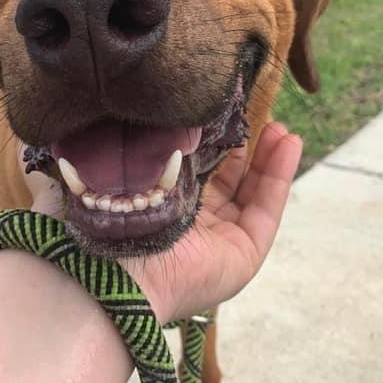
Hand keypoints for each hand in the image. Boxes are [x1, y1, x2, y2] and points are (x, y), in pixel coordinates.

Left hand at [21, 122, 301, 323]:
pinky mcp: (242, 256)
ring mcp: (217, 244)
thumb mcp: (97, 174)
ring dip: (269, 157)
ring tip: (280, 125)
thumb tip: (96, 120)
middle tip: (256, 113)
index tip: (219, 111)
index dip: (209, 142)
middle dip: (245, 147)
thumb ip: (106, 151)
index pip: (190, 172)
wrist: (104, 271)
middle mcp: (187, 229)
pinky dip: (280, 175)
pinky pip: (267, 210)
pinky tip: (289, 142)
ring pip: (251, 193)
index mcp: (155, 210)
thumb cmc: (94, 223)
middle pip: (227, 181)